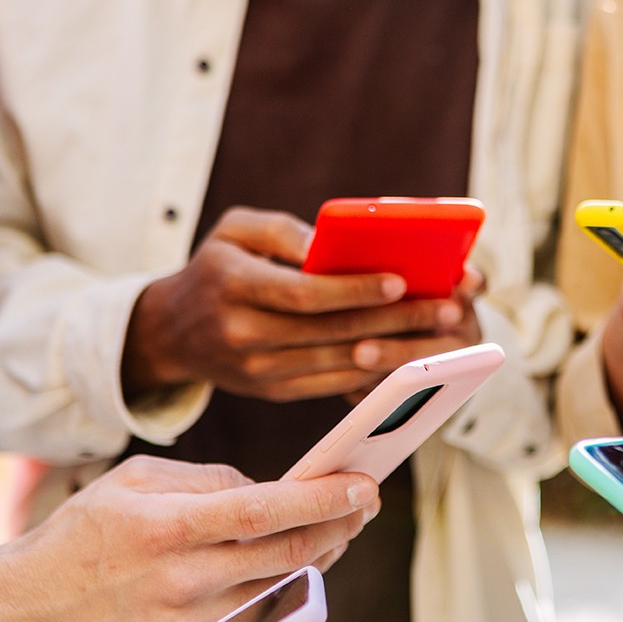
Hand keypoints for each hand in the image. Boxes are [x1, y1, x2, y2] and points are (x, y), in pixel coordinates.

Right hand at [0, 456, 378, 621]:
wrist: (32, 607)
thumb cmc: (88, 531)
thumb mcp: (138, 481)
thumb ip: (211, 479)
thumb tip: (274, 488)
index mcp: (168, 527)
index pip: (265, 511)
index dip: (322, 499)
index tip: (364, 484)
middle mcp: (182, 580)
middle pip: (287, 554)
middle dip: (340, 525)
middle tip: (367, 502)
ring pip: (282, 587)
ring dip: (323, 554)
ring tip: (343, 525)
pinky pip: (260, 615)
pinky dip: (289, 585)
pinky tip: (304, 558)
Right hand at [122, 207, 470, 401]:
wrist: (173, 330)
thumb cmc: (217, 267)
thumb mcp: (234, 230)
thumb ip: (282, 231)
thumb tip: (331, 248)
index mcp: (232, 285)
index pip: (303, 294)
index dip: (354, 290)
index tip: (399, 281)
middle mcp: (243, 332)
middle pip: (331, 331)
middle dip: (396, 320)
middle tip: (448, 308)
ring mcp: (258, 370)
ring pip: (338, 362)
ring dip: (397, 350)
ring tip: (442, 336)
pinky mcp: (273, 391)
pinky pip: (332, 384)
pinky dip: (374, 371)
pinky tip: (411, 357)